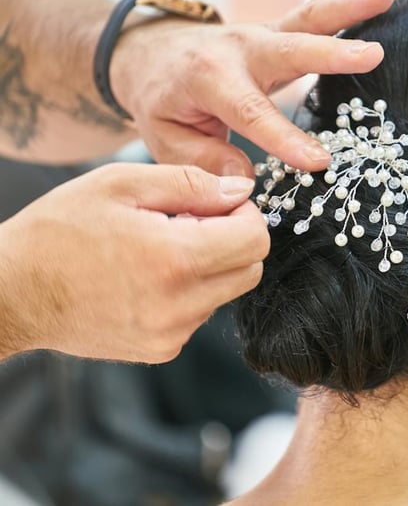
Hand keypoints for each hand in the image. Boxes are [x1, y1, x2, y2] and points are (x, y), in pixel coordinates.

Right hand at [0, 163, 268, 362]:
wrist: (11, 293)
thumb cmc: (58, 231)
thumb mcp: (121, 184)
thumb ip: (191, 184)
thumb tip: (242, 192)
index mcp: (176, 259)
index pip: (256, 239)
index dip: (246, 214)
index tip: (220, 203)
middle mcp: (181, 305)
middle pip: (250, 269)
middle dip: (234, 239)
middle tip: (191, 221)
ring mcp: (171, 334)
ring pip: (226, 292)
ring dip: (211, 265)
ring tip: (161, 247)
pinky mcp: (160, 350)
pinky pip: (199, 313)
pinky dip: (189, 291)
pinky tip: (149, 276)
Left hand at [110, 0, 396, 176]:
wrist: (152, 54)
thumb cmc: (162, 102)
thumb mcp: (165, 138)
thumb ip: (203, 161)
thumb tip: (245, 180)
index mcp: (209, 80)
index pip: (250, 112)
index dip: (283, 137)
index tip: (318, 160)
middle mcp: (242, 49)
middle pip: (291, 48)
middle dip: (332, 52)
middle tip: (373, 54)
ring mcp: (265, 34)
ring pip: (311, 15)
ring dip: (352, 1)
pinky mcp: (282, 30)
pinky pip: (320, 8)